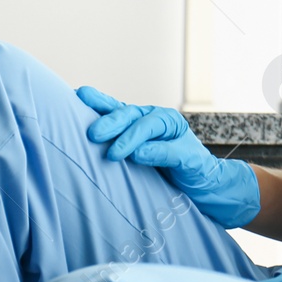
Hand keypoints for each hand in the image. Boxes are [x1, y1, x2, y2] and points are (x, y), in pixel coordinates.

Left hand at [76, 85, 260, 229]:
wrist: (203, 186)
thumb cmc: (164, 170)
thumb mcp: (135, 156)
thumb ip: (117, 144)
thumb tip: (85, 139)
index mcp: (142, 119)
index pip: (117, 107)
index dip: (98, 101)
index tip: (78, 95)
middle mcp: (159, 121)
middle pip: (131, 114)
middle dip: (110, 122)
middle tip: (92, 134)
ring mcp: (176, 135)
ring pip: (150, 126)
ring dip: (130, 138)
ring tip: (113, 153)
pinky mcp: (188, 155)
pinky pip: (170, 150)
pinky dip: (154, 151)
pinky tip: (139, 156)